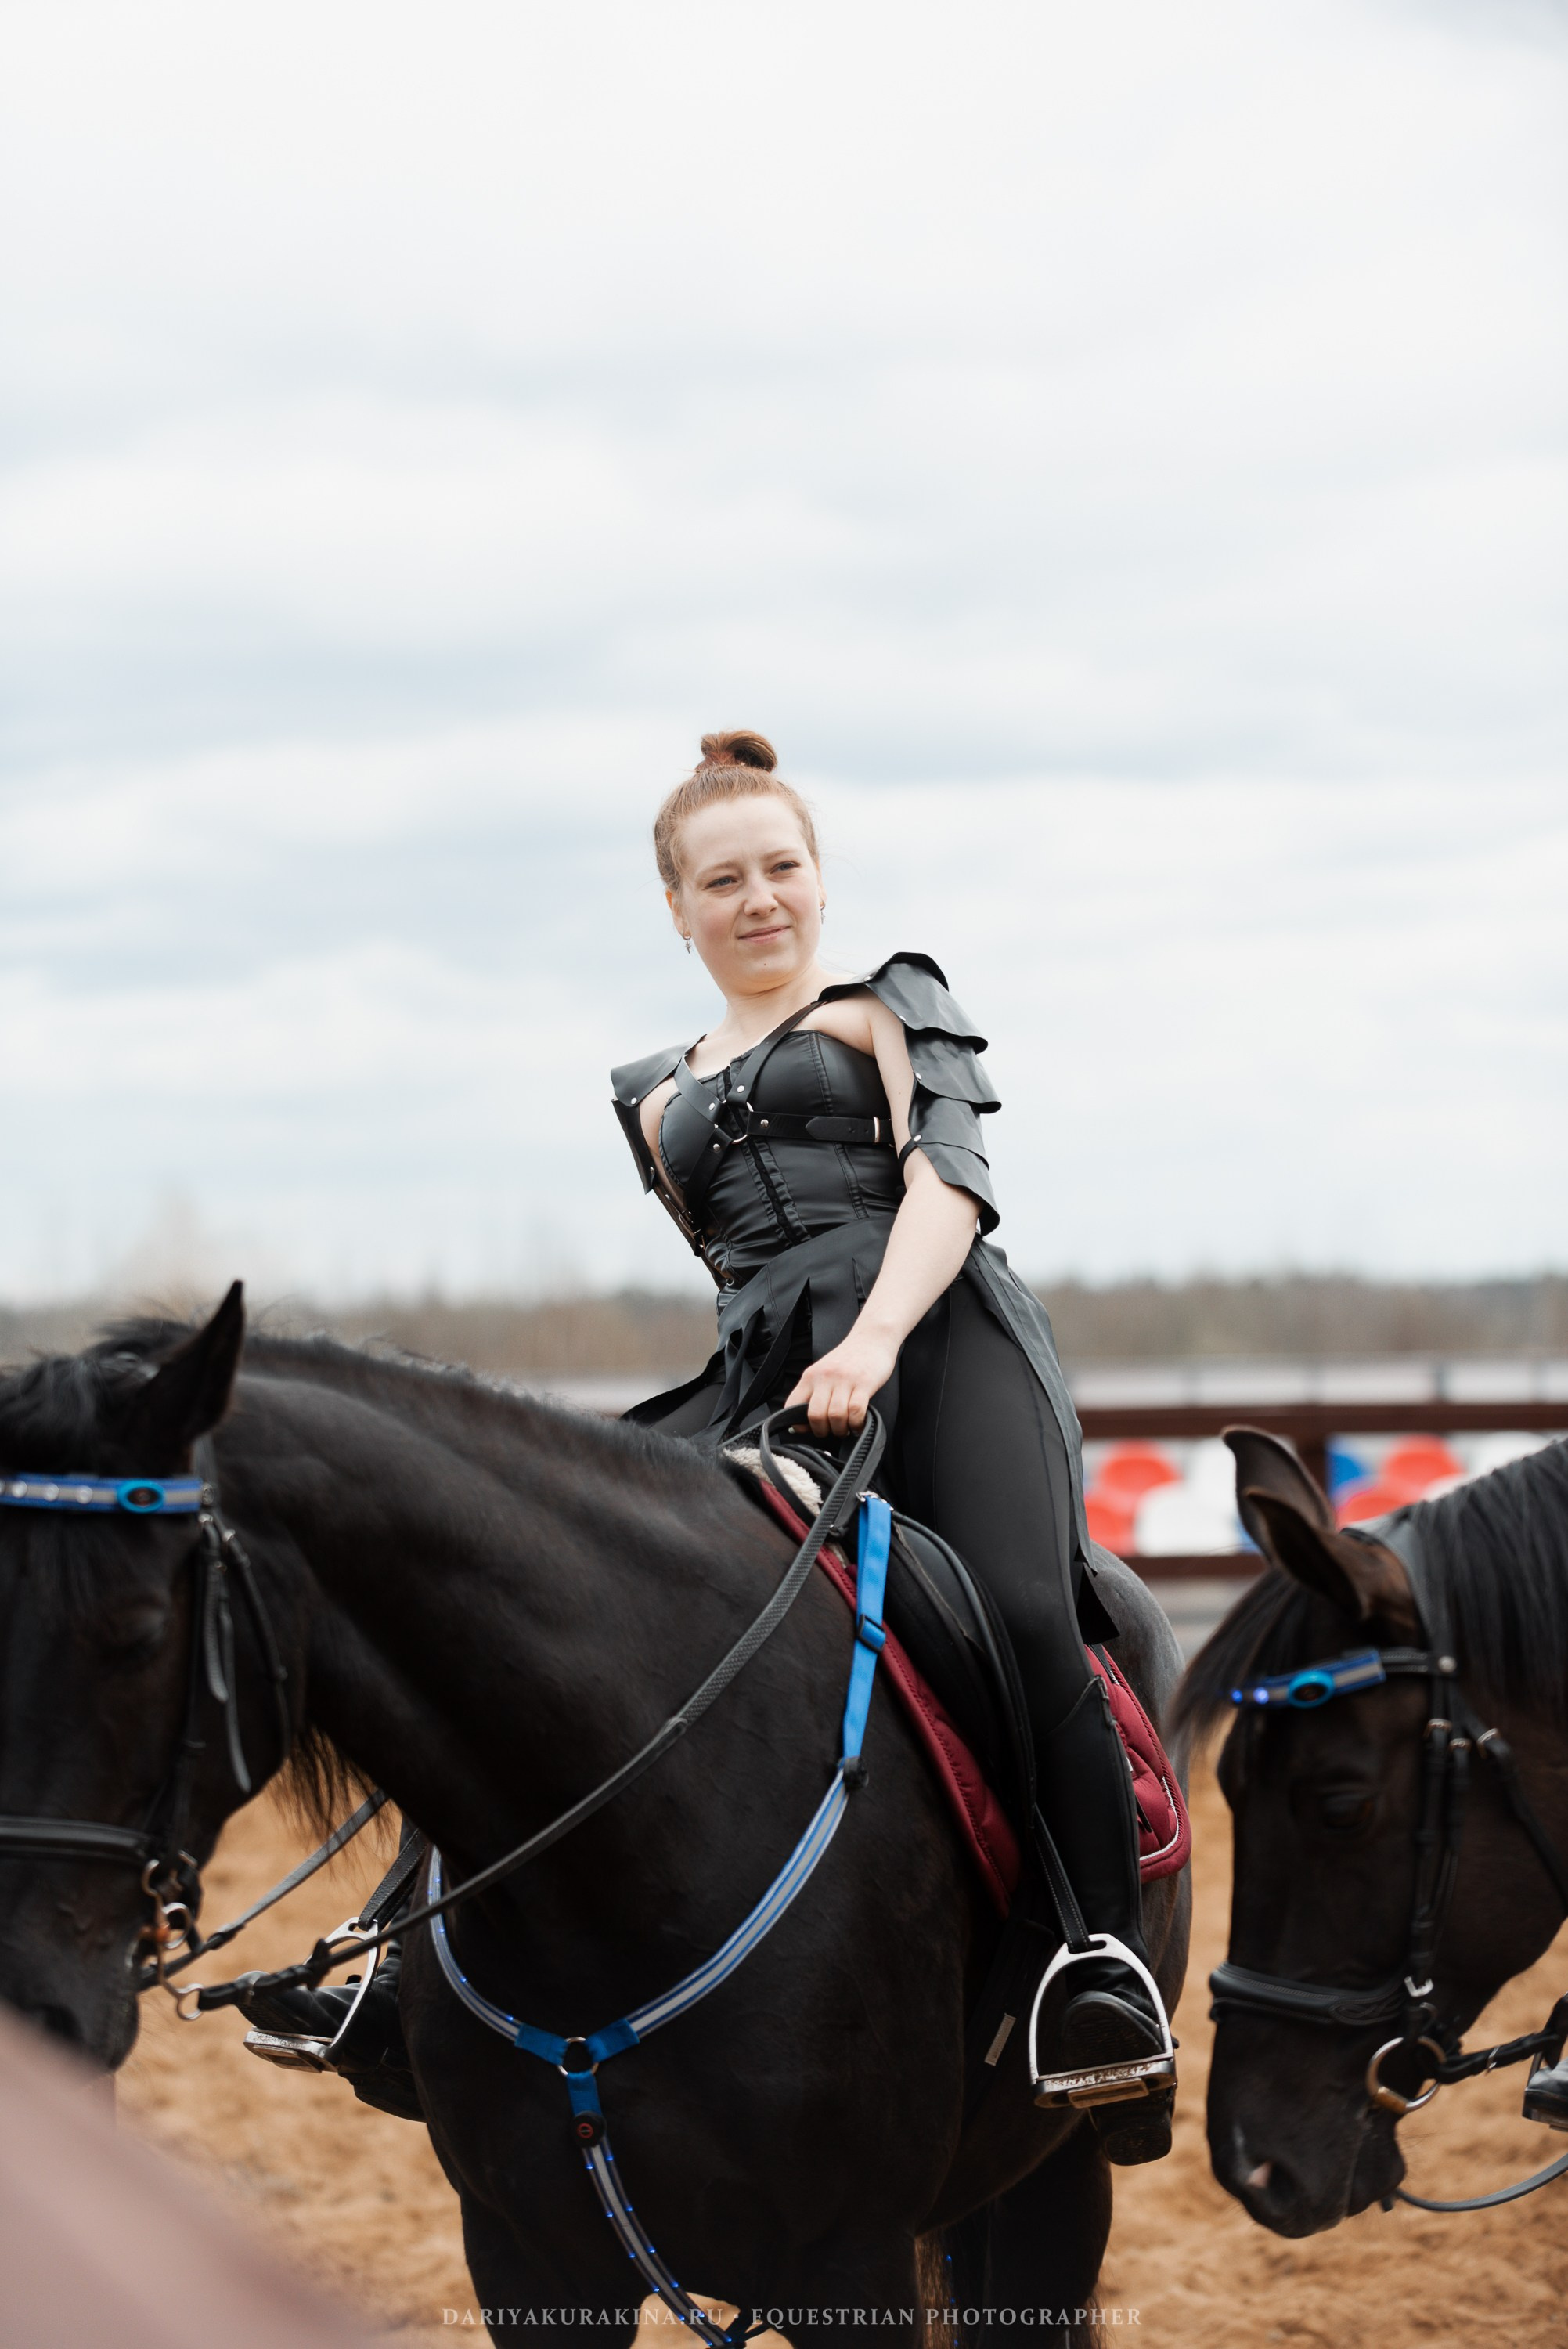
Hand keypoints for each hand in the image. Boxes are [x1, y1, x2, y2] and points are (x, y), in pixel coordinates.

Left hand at [785, 1325, 900, 1436]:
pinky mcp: (864, 1383)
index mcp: (811, 1376)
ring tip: (846, 1428)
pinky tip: (858, 1424)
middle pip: (815, 1415)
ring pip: (835, 1416)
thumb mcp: (824, 1371)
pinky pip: (856, 1411)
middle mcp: (825, 1377)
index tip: (807, 1430)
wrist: (872, 1337)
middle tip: (831, 1431)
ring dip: (841, 1429)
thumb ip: (815, 1391)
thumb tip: (804, 1420)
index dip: (798, 1424)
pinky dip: (856, 1423)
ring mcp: (845, 1380)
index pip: (793, 1404)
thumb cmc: (849, 1358)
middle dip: (822, 1431)